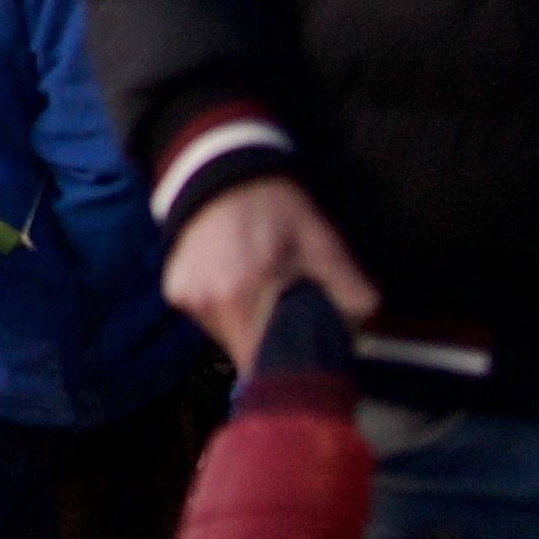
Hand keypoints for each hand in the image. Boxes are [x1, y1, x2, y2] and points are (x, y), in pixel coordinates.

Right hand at [166, 176, 377, 366]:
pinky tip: (234, 281)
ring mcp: (186, 296)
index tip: (300, 358)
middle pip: (243, 352)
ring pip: (223, 336)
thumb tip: (364, 325)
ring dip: (244, 326)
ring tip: (260, 293)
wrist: (224, 172)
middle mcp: (208, 302)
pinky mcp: (174, 290)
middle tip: (286, 315)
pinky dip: (223, 308)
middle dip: (267, 342)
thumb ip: (348, 286)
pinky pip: (205, 316)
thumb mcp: (321, 242)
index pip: (260, 364)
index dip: (283, 366)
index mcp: (244, 296)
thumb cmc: (278, 210)